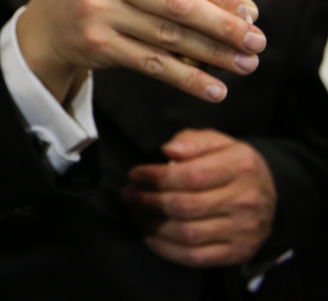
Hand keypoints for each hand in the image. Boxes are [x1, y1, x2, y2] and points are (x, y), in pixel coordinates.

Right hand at [16, 0, 263, 102]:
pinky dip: (188, 78)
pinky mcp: (98, 45)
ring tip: (244, 65)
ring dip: (214, 54)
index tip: (250, 12)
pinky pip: (153, 64)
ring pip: (170, 37)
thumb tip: (234, 5)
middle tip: (256, 41)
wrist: (46, 22)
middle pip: (179, 5)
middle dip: (224, 25)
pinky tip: (213, 89)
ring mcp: (99, 13)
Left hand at [122, 128, 275, 266]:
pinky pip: (197, 257)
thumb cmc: (230, 163)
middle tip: (128, 194)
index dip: (155, 177)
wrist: (270, 193)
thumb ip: (191, 141)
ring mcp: (244, 230)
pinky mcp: (239, 252)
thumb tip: (168, 151)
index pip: (190, 175)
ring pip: (188, 234)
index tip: (134, 175)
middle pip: (185, 206)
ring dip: (153, 225)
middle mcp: (246, 200)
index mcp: (240, 167)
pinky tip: (150, 237)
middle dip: (148, 201)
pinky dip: (167, 250)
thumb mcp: (217, 141)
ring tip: (136, 212)